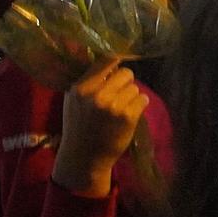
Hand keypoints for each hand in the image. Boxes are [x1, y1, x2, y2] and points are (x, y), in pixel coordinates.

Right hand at [52, 60, 146, 196]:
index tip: (119, 66)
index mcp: (81, 88)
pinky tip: (130, 114)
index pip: (106, 60)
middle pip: (126, 73)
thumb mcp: (74, 100)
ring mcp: (113, 106)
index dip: (116, 63)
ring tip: (121, 108)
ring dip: (132, 96)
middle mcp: (97, 94)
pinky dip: (140, 106)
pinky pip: (143, 100)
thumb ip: (89, 81)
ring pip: (135, 88)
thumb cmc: (80, 126)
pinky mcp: (127, 116)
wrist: (84, 156)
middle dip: (125, 82)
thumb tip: (111, 61)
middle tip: (120, 94)